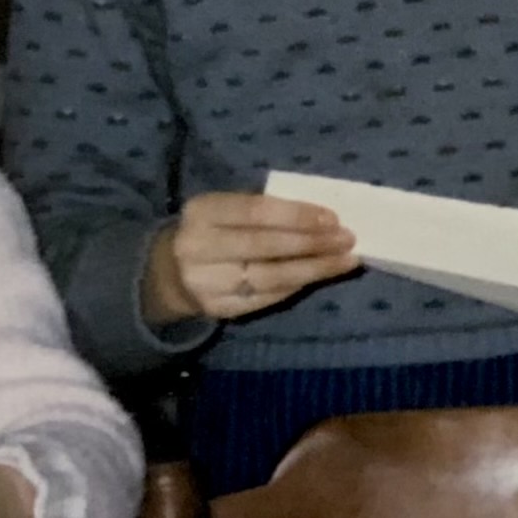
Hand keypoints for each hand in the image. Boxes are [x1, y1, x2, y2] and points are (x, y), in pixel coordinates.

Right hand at [145, 191, 356, 324]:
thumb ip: (264, 210)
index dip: (296, 215)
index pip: (255, 212)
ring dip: (314, 269)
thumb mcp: (225, 209)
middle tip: (348, 240)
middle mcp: (199, 247)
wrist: (169, 272)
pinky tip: (319, 277)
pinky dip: (297, 286)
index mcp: (203, 211)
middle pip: (264, 246)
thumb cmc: (213, 230)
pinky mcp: (218, 309)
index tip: (332, 218)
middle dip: (312, 243)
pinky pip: (266, 298)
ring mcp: (207, 282)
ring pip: (270, 278)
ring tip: (346, 261)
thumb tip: (323, 217)